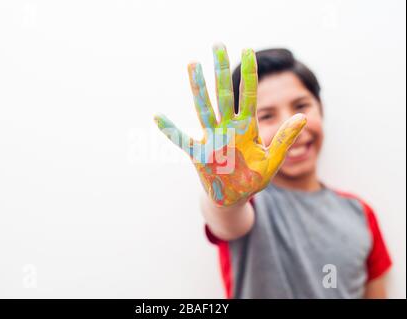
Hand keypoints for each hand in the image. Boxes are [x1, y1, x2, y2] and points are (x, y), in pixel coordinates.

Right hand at [154, 44, 305, 206]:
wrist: (234, 198)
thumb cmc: (254, 179)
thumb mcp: (272, 161)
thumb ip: (285, 139)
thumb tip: (303, 116)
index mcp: (246, 129)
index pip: (248, 96)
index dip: (248, 74)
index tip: (247, 50)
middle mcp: (228, 128)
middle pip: (223, 94)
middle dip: (221, 70)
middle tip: (217, 45)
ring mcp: (212, 139)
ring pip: (204, 108)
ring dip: (198, 87)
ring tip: (193, 64)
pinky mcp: (198, 154)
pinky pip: (182, 140)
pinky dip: (171, 130)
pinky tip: (158, 116)